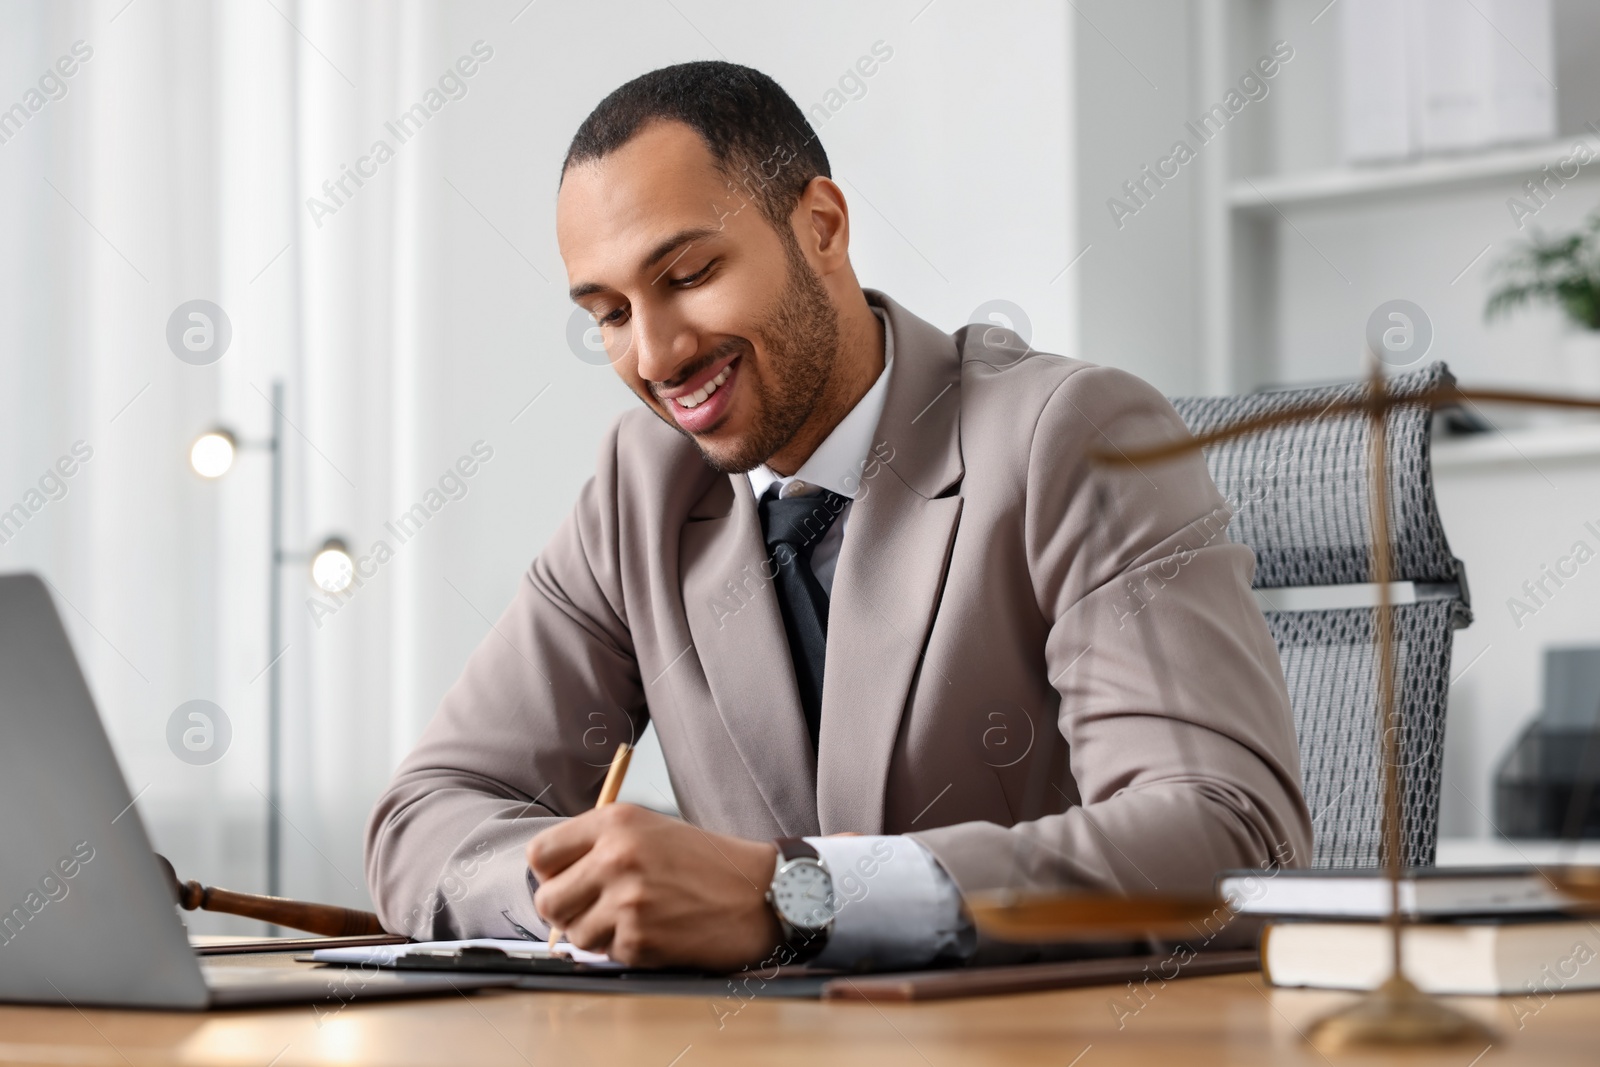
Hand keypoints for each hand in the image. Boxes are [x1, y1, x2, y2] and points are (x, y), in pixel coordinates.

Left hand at [526, 804, 780, 969]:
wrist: (760, 893)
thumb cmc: (708, 862)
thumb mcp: (651, 829)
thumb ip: (599, 844)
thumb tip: (553, 877)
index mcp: (615, 821)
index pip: (540, 853)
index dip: (551, 872)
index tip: (568, 880)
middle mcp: (616, 856)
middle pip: (547, 899)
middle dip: (565, 910)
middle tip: (592, 908)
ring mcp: (627, 900)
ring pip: (573, 933)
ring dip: (596, 934)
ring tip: (632, 919)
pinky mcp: (639, 939)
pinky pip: (605, 954)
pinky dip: (625, 949)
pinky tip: (655, 932)